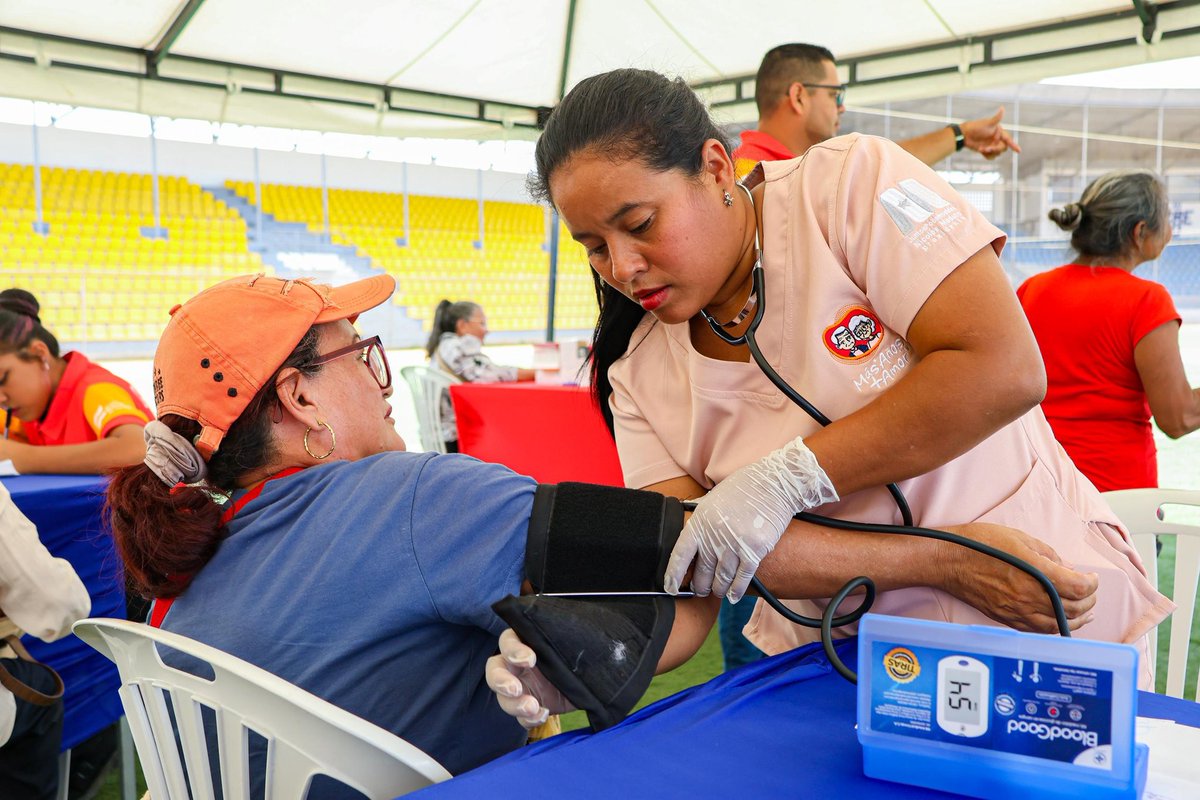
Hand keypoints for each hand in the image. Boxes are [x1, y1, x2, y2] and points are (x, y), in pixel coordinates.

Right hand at [485, 629, 574, 728]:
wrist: (594, 678)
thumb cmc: (581, 654)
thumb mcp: (572, 645)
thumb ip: (563, 641)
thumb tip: (569, 636)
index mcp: (525, 643)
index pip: (507, 641)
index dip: (513, 650)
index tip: (530, 660)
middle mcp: (517, 665)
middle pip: (494, 671)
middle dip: (501, 681)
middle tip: (515, 689)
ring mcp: (522, 688)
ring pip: (504, 698)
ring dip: (515, 705)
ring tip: (532, 707)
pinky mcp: (529, 708)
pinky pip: (521, 717)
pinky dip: (529, 719)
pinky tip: (542, 715)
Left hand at [664, 436, 837, 602]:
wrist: (773, 483)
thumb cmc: (744, 489)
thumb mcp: (713, 499)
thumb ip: (701, 518)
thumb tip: (689, 531)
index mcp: (700, 521)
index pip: (680, 554)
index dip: (673, 574)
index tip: (671, 588)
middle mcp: (715, 535)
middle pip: (702, 571)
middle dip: (700, 585)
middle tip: (700, 591)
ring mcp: (735, 543)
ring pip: (722, 578)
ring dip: (719, 589)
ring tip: (718, 592)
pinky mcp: (755, 549)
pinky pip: (742, 577)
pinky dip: (737, 590)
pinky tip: (734, 596)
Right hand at [938, 522, 1097, 633]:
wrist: (950, 560)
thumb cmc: (980, 544)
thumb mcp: (1020, 538)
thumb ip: (1049, 554)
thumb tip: (1067, 568)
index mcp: (1036, 572)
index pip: (1079, 587)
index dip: (1092, 583)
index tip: (1091, 577)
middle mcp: (1030, 596)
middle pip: (1074, 608)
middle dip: (1088, 600)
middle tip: (1090, 591)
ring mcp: (1018, 611)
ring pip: (1059, 624)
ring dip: (1077, 618)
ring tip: (1084, 612)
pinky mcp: (1007, 618)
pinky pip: (1039, 630)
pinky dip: (1055, 627)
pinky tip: (1059, 620)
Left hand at [960, 108, 1020, 159]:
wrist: (964, 135)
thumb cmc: (976, 127)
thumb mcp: (987, 123)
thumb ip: (996, 118)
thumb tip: (1002, 107)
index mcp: (999, 132)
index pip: (1008, 140)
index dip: (1014, 145)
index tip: (1019, 151)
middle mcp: (997, 139)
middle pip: (1003, 148)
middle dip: (996, 149)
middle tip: (987, 148)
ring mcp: (992, 145)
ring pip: (997, 153)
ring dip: (990, 152)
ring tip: (981, 149)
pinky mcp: (986, 151)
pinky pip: (991, 157)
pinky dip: (986, 155)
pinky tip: (980, 150)